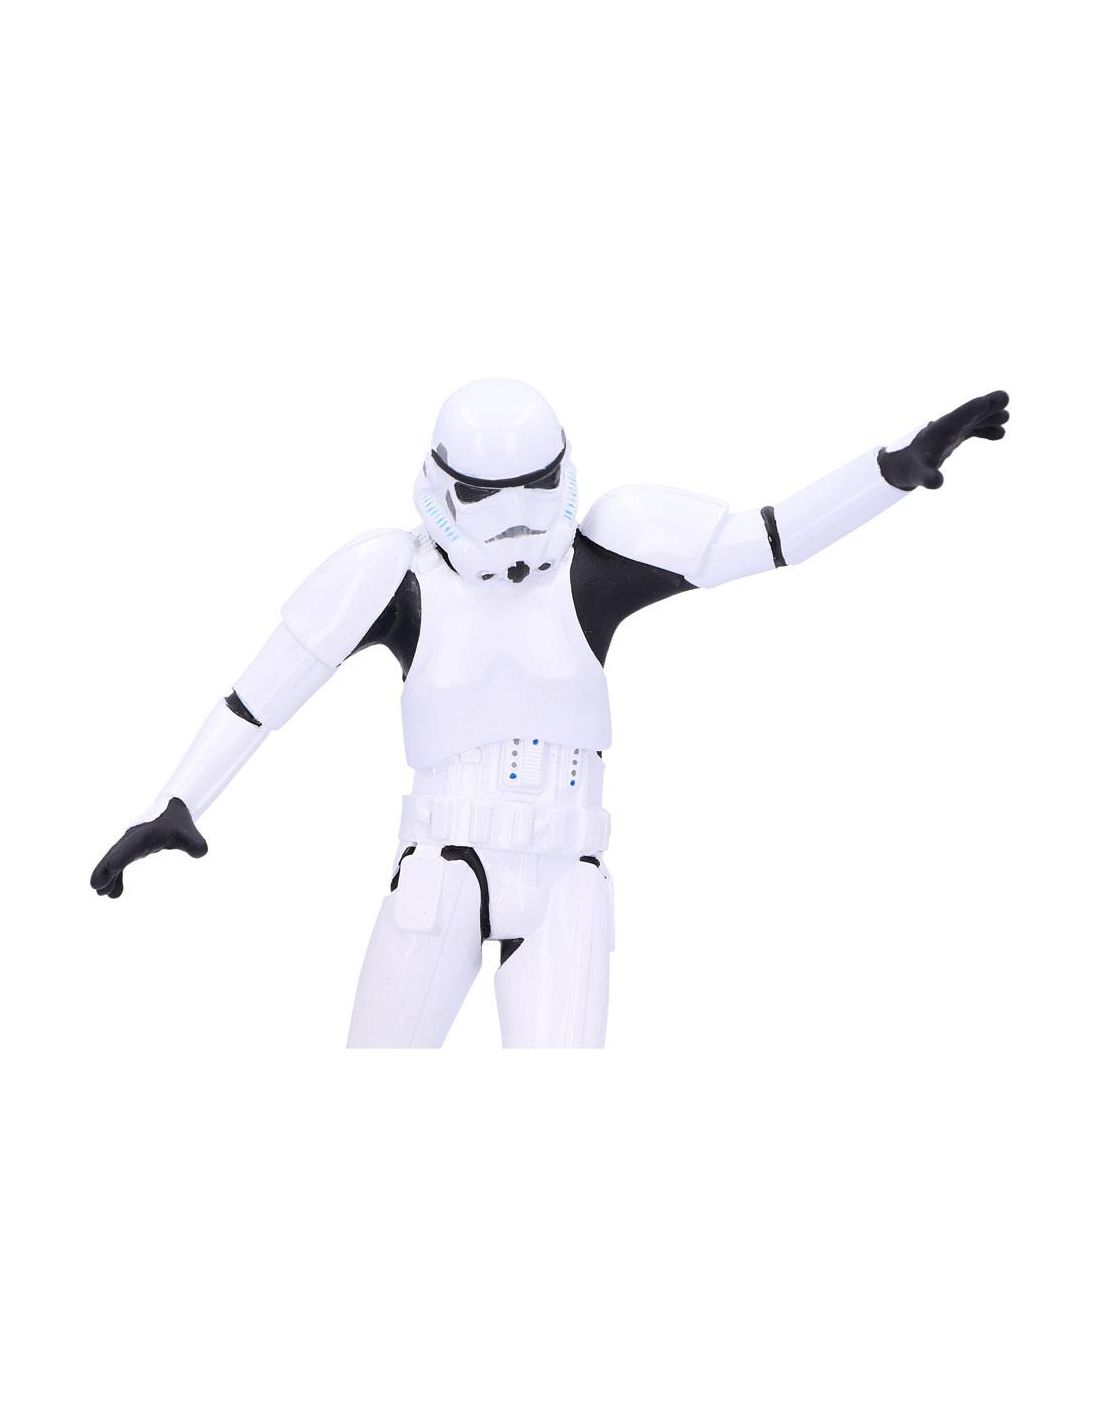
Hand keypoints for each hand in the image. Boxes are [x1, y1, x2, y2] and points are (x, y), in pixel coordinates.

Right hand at [90, 797, 207, 898]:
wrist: (171, 811)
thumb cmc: (179, 823)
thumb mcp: (190, 833)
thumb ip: (195, 843)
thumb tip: (200, 852)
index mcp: (146, 833)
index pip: (133, 845)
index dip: (122, 855)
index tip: (112, 867)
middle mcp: (133, 837)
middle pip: (117, 853)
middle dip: (105, 868)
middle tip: (96, 885)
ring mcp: (129, 843)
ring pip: (114, 859)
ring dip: (107, 876)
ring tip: (101, 893)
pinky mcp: (129, 850)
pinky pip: (119, 864)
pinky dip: (115, 877)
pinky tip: (114, 894)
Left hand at [878, 391, 1009, 490]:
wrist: (902, 467)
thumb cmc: (911, 469)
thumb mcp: (919, 474)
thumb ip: (928, 477)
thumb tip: (936, 482)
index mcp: (940, 430)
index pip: (958, 417)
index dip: (972, 410)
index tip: (987, 402)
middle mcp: (947, 426)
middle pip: (970, 412)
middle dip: (987, 406)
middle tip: (1004, 399)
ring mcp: (952, 430)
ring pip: (975, 419)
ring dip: (990, 417)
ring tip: (1005, 418)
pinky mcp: (955, 436)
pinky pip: (974, 429)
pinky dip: (986, 429)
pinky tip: (1000, 434)